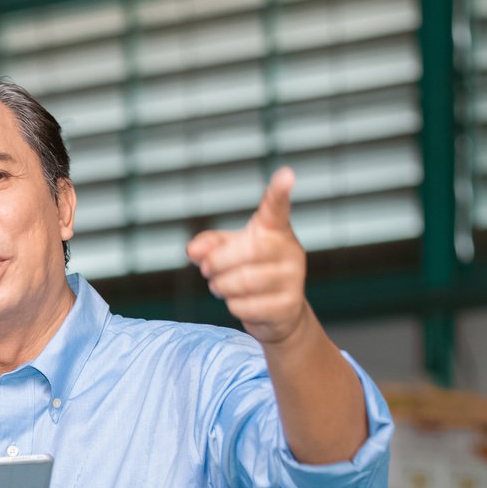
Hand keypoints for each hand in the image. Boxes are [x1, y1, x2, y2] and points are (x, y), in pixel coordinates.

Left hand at [187, 167, 309, 345]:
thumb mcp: (229, 250)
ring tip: (220, 287)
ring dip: (222, 286)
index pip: (276, 207)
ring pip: (245, 281)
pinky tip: (238, 303)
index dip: (279, 191)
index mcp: (274, 229)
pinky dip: (234, 306)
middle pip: (248, 251)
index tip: (286, 175)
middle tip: (207, 270)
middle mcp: (289, 249)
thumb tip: (193, 251)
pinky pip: (249, 306)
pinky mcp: (290, 305)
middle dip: (218, 263)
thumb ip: (209, 244)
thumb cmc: (250, 271)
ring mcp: (294, 277)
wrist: (279, 312)